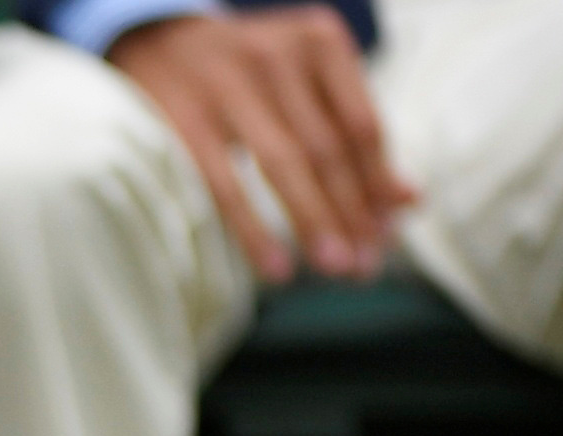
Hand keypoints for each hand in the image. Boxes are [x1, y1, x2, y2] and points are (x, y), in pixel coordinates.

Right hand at [112, 5, 410, 283]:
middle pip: (329, 149)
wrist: (156, 40)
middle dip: (351, 213)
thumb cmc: (246, 72)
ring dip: (315, 222)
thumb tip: (406, 202)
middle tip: (364, 267)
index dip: (378, 184)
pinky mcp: (184, 120)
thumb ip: (350, 130)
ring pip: (286, 165)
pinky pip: (226, 185)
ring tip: (336, 268)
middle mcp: (280, 57)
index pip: (362, 125)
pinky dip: (254, 230)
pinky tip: (276, 267)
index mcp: (320, 42)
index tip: (387, 233)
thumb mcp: (303, 80)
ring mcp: (229, 87)